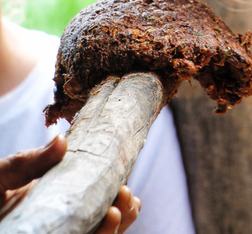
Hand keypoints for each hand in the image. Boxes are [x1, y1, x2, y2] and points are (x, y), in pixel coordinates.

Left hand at [0, 135, 140, 233]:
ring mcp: (63, 233)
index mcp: (58, 199)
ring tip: (119, 208)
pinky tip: (107, 223)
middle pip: (106, 218)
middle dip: (124, 208)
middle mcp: (65, 221)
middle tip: (126, 193)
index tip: (124, 179)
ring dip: (118, 225)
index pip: (97, 195)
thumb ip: (29, 162)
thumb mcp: (1, 177)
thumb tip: (62, 139)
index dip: (116, 190)